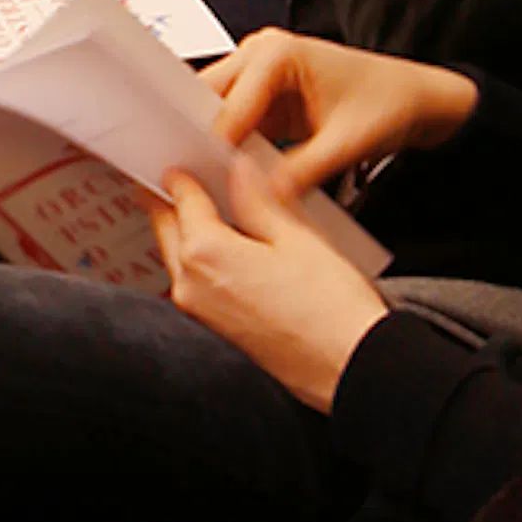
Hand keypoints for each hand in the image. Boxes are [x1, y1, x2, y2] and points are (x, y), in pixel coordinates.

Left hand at [150, 147, 389, 407]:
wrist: (352, 369)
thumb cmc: (331, 309)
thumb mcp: (296, 236)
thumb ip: (257, 199)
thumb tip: (237, 170)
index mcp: (205, 252)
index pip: (179, 194)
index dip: (184, 167)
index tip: (189, 151)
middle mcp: (192, 285)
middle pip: (169, 224)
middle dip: (178, 197)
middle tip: (199, 170)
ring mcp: (202, 311)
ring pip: (181, 254)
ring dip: (192, 227)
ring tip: (225, 202)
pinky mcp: (218, 329)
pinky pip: (199, 279)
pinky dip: (207, 255)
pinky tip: (239, 242)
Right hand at [208, 26, 476, 192]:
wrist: (414, 99)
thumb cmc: (388, 103)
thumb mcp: (346, 143)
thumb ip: (302, 170)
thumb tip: (262, 195)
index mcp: (278, 53)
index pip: (228, 102)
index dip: (212, 143)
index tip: (201, 179)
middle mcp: (262, 54)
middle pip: (211, 98)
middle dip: (204, 138)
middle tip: (199, 183)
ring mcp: (262, 74)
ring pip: (219, 110)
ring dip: (216, 143)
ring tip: (215, 183)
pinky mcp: (268, 96)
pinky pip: (238, 122)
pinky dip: (234, 147)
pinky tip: (235, 177)